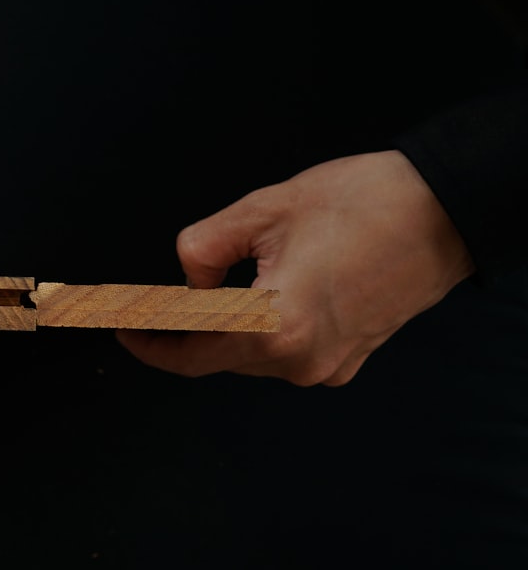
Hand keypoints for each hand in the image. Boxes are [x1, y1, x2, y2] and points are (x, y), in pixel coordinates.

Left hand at [116, 151, 474, 385]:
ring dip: (225, 329)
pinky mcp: (345, 360)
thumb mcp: (264, 209)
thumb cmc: (365, 203)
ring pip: (248, 358)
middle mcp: (301, 361)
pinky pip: (283, 354)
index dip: (150, 344)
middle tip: (155, 306)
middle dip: (184, 333)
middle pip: (217, 359)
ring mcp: (327, 366)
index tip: (124, 329)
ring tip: (218, 286)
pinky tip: (264, 294)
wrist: (446, 213)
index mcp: (277, 327)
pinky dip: (261, 332)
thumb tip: (187, 281)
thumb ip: (206, 248)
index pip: (190, 354)